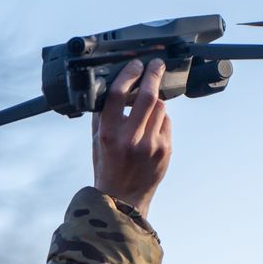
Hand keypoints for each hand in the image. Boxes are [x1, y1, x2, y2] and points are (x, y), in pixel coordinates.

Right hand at [92, 58, 172, 215]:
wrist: (123, 199)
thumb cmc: (108, 167)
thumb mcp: (96, 142)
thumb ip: (101, 116)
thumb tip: (110, 87)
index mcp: (108, 134)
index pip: (118, 95)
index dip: (129, 74)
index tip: (135, 65)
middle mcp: (130, 139)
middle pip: (147, 96)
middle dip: (154, 74)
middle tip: (156, 65)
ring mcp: (151, 145)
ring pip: (160, 107)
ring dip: (155, 100)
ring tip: (148, 105)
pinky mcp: (165, 150)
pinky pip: (166, 122)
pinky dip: (160, 119)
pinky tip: (151, 129)